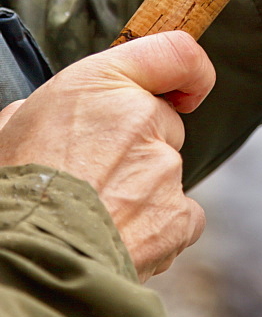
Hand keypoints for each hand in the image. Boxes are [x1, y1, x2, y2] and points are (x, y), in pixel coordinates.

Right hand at [0, 31, 214, 281]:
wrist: (21, 263)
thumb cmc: (10, 195)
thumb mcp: (11, 129)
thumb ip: (50, 112)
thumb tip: (50, 121)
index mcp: (100, 84)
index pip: (177, 53)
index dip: (189, 72)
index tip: (186, 91)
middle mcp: (141, 117)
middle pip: (163, 124)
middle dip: (138, 147)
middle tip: (93, 176)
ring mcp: (164, 168)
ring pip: (166, 174)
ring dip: (140, 193)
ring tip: (93, 217)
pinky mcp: (179, 216)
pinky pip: (180, 217)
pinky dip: (156, 230)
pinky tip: (116, 239)